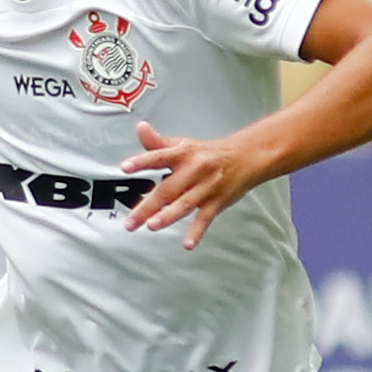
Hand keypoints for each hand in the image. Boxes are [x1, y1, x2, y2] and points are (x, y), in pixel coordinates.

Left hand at [121, 120, 267, 250]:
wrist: (246, 156)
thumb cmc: (208, 153)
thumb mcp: (183, 144)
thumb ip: (157, 142)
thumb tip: (140, 128)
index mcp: (182, 154)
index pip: (159, 156)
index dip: (141, 161)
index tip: (125, 167)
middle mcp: (194, 170)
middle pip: (167, 189)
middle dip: (147, 206)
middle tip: (131, 221)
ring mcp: (206, 187)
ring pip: (185, 204)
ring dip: (168, 216)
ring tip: (152, 226)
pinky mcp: (217, 201)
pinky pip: (205, 218)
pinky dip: (197, 232)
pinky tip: (187, 244)